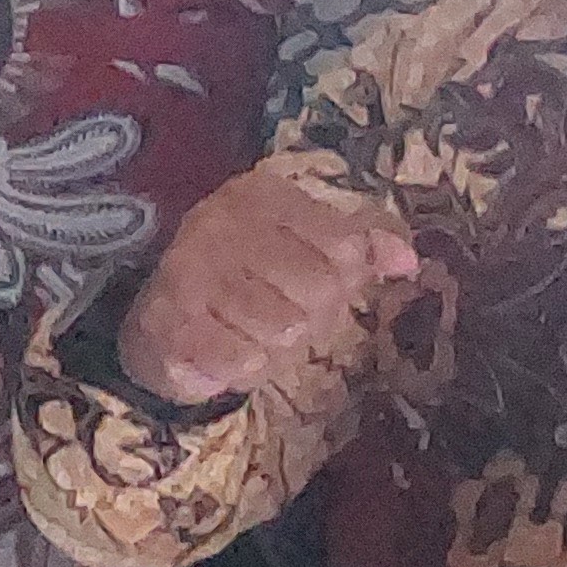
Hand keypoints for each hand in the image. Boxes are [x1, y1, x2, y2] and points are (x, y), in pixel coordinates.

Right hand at [128, 165, 426, 409]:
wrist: (159, 316)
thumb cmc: (249, 277)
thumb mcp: (308, 246)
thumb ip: (363, 245)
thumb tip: (408, 262)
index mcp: (262, 196)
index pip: (345, 247)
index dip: (339, 278)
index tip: (307, 279)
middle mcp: (220, 223)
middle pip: (319, 292)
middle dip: (308, 317)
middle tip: (276, 312)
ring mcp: (189, 271)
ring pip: (284, 331)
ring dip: (275, 348)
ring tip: (248, 332)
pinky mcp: (167, 322)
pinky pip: (242, 361)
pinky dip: (241, 369)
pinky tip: (223, 350)